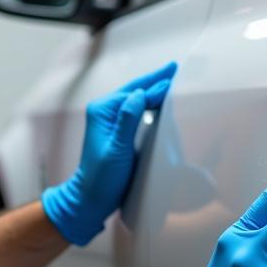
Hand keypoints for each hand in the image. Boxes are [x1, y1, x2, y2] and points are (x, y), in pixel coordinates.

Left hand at [42, 62, 176, 244]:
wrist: (91, 198)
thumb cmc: (102, 177)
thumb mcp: (117, 150)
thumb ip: (128, 120)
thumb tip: (139, 94)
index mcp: (103, 111)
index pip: (135, 93)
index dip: (155, 86)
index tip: (173, 79)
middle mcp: (105, 111)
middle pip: (135, 90)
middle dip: (154, 79)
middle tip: (174, 67)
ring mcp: (111, 121)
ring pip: (136, 99)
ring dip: (153, 89)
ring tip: (170, 79)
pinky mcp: (117, 131)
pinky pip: (136, 111)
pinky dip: (149, 104)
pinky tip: (160, 101)